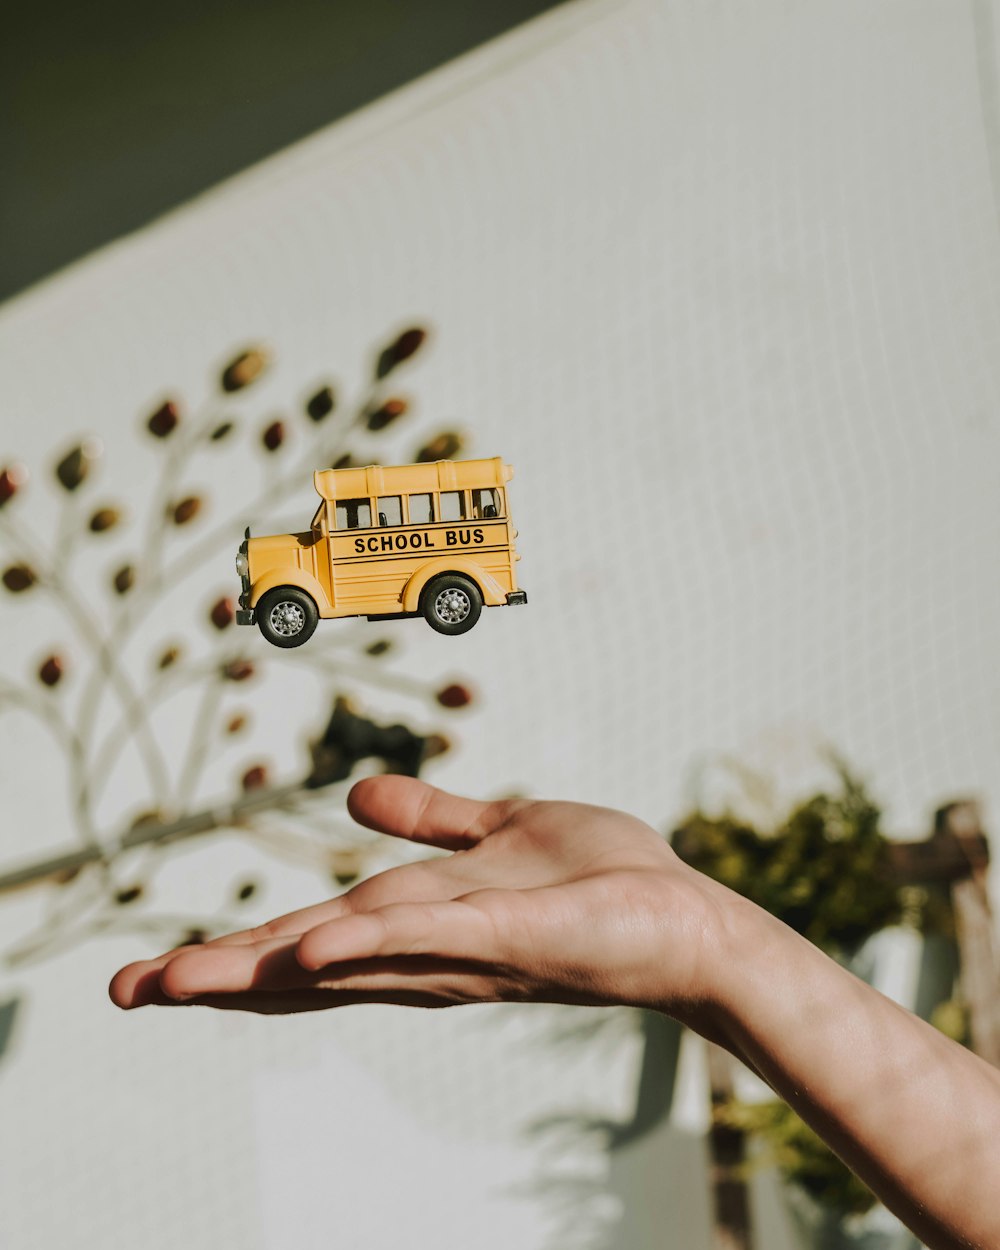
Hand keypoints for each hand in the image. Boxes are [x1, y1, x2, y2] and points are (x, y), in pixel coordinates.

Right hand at [109, 775, 731, 1017]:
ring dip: (270, 969)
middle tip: (129, 991)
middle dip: (221, 978)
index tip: (153, 974)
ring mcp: (470, 946)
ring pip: (355, 959)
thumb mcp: (498, 833)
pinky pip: (443, 936)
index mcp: (417, 925)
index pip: (309, 947)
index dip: (234, 959)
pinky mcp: (519, 930)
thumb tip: (353, 801)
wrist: (684, 916)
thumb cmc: (596, 881)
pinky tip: (322, 943)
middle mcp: (429, 950)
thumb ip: (430, 821)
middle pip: (310, 969)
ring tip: (184, 979)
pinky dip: (379, 942)